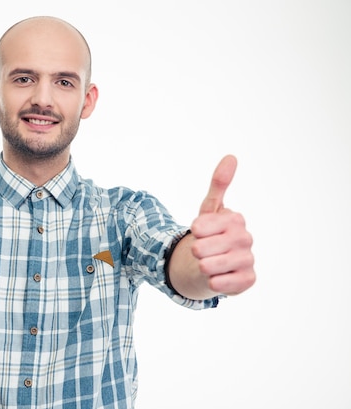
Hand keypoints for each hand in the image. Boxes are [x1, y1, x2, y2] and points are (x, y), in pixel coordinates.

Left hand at [191, 155, 255, 294]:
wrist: (212, 264)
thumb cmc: (209, 235)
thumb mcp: (209, 210)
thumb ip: (218, 184)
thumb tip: (231, 156)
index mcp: (235, 219)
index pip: (199, 227)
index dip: (193, 232)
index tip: (199, 232)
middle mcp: (245, 238)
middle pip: (201, 248)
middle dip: (195, 251)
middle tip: (201, 251)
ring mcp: (248, 259)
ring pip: (209, 266)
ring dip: (201, 266)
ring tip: (207, 263)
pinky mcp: (248, 280)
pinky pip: (220, 284)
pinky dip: (212, 282)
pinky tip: (216, 277)